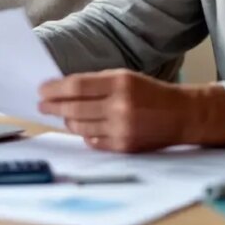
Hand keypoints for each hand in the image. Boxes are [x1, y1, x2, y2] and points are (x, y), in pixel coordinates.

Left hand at [38, 69, 224, 152]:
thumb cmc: (151, 93)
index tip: (42, 89)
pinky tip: (83, 127)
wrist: (182, 115)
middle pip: (74, 107)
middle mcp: (120, 106)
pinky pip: (92, 141)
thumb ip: (97, 83)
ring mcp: (121, 128)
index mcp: (120, 82)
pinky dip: (84, 133)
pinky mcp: (124, 146)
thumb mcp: (126, 77)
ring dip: (67, 120)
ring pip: (80, 126)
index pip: (76, 86)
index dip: (54, 89)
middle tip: (42, 104)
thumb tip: (64, 90)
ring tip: (62, 114)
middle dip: (53, 106)